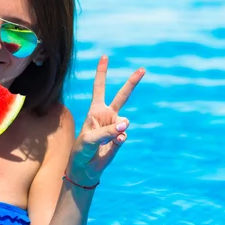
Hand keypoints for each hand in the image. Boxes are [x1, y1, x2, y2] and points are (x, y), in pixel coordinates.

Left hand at [69, 56, 144, 185]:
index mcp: (95, 110)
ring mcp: (116, 126)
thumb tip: (125, 125)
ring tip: (105, 138)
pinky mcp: (121, 138)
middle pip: (122, 95)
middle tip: (143, 69)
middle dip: (132, 82)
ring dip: (116, 128)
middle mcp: (107, 115)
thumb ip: (106, 131)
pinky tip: (112, 144)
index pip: (99, 87)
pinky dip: (118, 139)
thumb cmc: (81, 151)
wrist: (85, 169)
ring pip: (123, 121)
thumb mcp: (89, 139)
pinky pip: (124, 135)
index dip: (102, 72)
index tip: (105, 56)